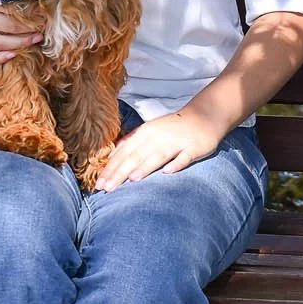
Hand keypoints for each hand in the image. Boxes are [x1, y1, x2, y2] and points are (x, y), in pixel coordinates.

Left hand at [94, 109, 222, 190]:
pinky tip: (168, 173)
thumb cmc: (172, 129)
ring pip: (158, 156)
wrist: (204, 115)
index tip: (98, 184)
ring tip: (131, 179)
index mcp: (145, 133)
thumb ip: (132, 143)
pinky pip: (184, 157)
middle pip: (136, 156)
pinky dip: (176, 164)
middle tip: (107, 188)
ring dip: (145, 167)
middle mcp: (158, 137)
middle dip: (120, 172)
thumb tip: (111, 157)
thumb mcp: (149, 131)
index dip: (110, 167)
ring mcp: (177, 142)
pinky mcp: (194, 147)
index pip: (124, 152)